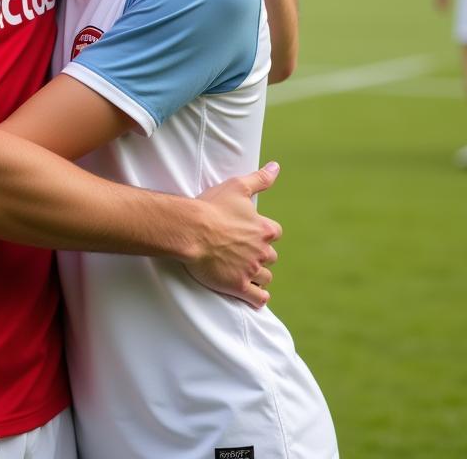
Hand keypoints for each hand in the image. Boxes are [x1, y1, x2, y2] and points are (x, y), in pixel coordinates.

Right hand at [185, 162, 281, 307]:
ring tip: (244, 271)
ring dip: (257, 275)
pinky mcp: (238, 286)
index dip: (263, 233)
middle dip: (260, 255)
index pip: (274, 233)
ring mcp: (250, 270)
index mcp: (263, 229)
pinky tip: (251, 293)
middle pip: (270, 257)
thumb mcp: (237, 186)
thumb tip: (276, 167)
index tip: (250, 233)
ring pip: (265, 277)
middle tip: (243, 252)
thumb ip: (260, 178)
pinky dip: (257, 297)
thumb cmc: (211, 206)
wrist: (190, 229)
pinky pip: (259, 299)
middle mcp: (261, 251)